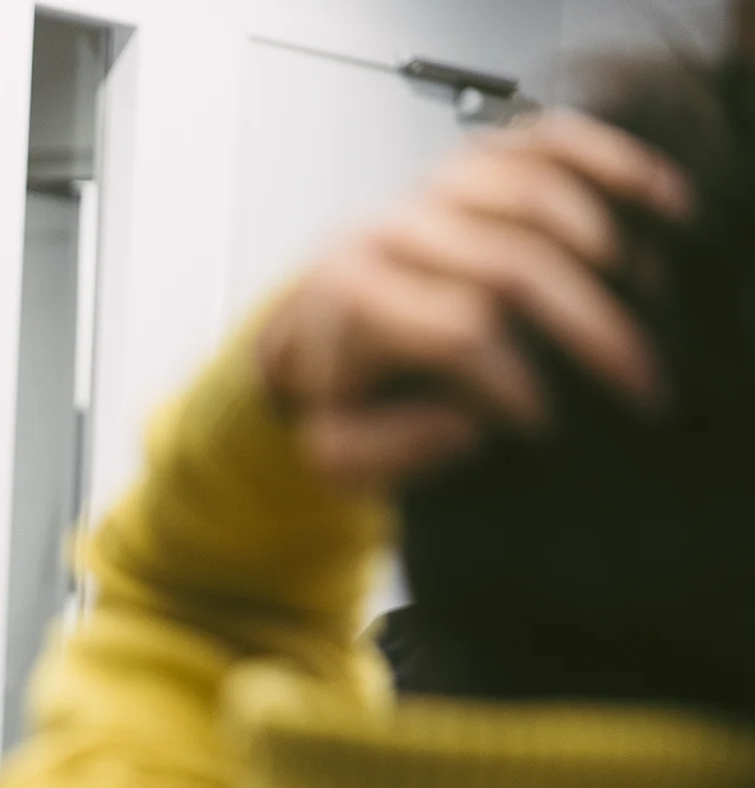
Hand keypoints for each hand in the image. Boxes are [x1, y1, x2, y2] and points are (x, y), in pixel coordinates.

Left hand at [257, 111, 690, 492]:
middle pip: (511, 265)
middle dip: (590, 328)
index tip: (549, 427)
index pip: (456, 332)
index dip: (514, 382)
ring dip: (608, 244)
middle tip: (642, 384)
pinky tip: (664, 201)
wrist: (317, 315)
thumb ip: (376, 452)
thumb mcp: (330, 444)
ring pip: (533, 193)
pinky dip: (612, 163)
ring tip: (654, 300)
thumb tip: (466, 427)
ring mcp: (436, 188)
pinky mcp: (474, 162)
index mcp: (354, 297)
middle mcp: (394, 231)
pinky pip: (547, 142)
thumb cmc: (342, 383)